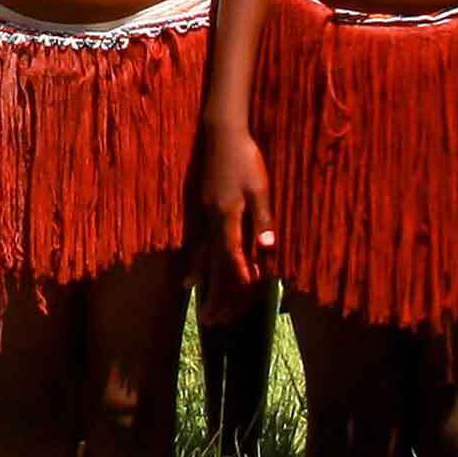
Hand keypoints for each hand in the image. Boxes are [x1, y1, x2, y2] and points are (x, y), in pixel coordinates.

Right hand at [197, 123, 274, 311]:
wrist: (220, 134)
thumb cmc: (245, 158)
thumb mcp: (260, 188)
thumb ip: (263, 219)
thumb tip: (268, 249)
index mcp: (228, 216)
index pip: (233, 256)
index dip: (240, 279)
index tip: (245, 300)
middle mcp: (211, 222)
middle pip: (215, 265)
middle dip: (217, 295)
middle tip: (215, 322)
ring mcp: (201, 219)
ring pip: (203, 260)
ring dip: (204, 288)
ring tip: (202, 312)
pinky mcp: (198, 213)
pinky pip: (195, 248)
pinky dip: (194, 267)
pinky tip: (189, 280)